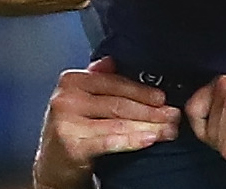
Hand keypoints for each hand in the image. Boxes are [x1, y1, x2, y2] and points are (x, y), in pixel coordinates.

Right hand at [34, 57, 180, 188]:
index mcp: (72, 81)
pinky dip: (132, 140)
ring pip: (118, 122)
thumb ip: (96, 78)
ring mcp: (67, 121)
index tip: (163, 97)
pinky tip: (149, 138)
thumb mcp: (80, 99)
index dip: (141, 90)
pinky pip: (109, 140)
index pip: (114, 83)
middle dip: (151, 110)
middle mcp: (67, 98)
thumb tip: (113, 60)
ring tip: (168, 129)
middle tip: (173, 115)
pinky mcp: (72, 144)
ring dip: (149, 126)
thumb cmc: (71, 130)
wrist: (52, 164)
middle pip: (119, 103)